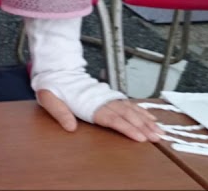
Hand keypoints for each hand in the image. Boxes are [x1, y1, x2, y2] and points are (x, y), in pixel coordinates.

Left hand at [38, 90, 160, 142]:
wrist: (56, 70)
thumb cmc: (53, 86)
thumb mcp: (48, 99)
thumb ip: (59, 112)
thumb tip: (70, 127)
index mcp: (89, 105)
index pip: (113, 119)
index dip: (127, 128)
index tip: (140, 137)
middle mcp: (102, 101)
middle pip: (127, 115)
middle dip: (144, 127)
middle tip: (157, 138)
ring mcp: (107, 98)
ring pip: (131, 110)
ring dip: (146, 121)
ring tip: (159, 131)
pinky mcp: (109, 96)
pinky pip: (128, 104)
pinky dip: (141, 111)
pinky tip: (151, 118)